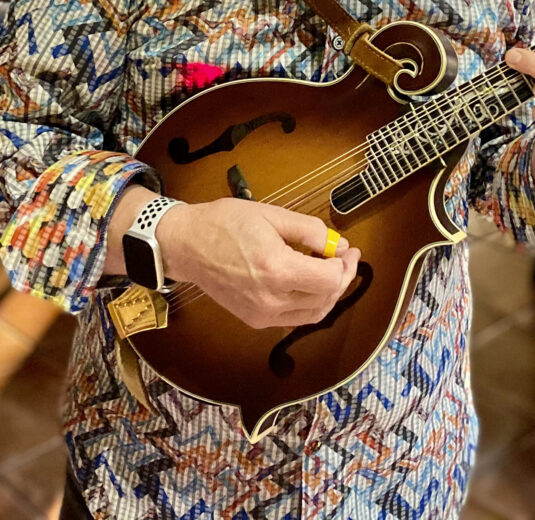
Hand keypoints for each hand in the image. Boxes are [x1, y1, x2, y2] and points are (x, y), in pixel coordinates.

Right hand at [158, 198, 360, 329]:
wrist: (186, 245)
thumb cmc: (223, 224)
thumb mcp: (271, 214)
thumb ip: (309, 230)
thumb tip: (337, 244)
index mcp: (276, 269)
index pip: (330, 280)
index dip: (345, 265)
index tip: (348, 250)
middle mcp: (271, 298)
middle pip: (326, 299)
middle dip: (342, 278)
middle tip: (345, 258)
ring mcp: (262, 314)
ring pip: (314, 313)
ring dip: (329, 294)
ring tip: (331, 271)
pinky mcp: (255, 320)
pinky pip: (294, 318)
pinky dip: (309, 303)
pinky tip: (308, 283)